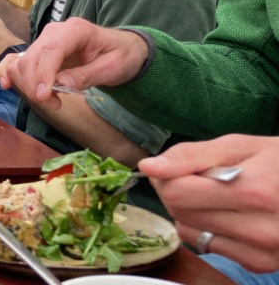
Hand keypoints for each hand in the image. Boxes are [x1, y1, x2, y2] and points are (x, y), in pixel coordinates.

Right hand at [0, 17, 148, 109]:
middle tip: (55, 105)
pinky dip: (9, 72)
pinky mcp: (38, 50)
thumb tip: (60, 86)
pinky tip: (8, 85)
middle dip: (36, 85)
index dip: (43, 74)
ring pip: (22, 62)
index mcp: (76, 30)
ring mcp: (44, 40)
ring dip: (27, 85)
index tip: (43, 96)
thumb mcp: (112, 68)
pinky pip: (16, 60)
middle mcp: (55, 31)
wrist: (121, 48)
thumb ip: (86, 75)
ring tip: (50, 100)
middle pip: (32, 58)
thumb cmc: (121, 56)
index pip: (51, 50)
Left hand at [140, 135, 278, 272]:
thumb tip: (148, 167)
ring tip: (216, 194)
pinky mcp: (261, 264)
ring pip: (189, 231)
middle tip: (199, 178)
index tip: (177, 167)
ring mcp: (263, 251)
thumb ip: (192, 155)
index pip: (177, 192)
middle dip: (176, 191)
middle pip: (180, 212)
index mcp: (255, 191)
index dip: (167, 176)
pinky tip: (228, 214)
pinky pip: (207, 246)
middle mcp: (261, 229)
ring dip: (190, 210)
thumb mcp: (241, 146)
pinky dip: (206, 228)